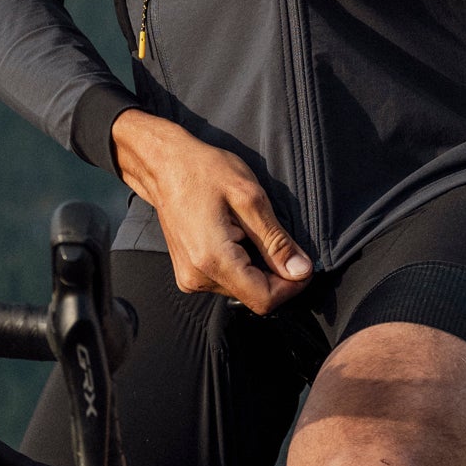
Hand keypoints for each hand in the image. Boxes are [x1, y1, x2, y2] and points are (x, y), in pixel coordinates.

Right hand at [108, 110, 312, 315]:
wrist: (164, 166)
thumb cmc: (202, 172)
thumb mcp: (250, 199)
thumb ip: (276, 241)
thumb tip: (301, 270)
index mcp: (213, 260)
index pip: (264, 299)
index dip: (291, 285)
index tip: (302, 263)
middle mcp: (198, 278)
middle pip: (254, 296)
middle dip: (274, 273)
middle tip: (272, 235)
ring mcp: (190, 278)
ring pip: (242, 289)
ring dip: (256, 266)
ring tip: (246, 230)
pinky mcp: (188, 274)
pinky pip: (226, 281)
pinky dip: (240, 264)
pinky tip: (234, 235)